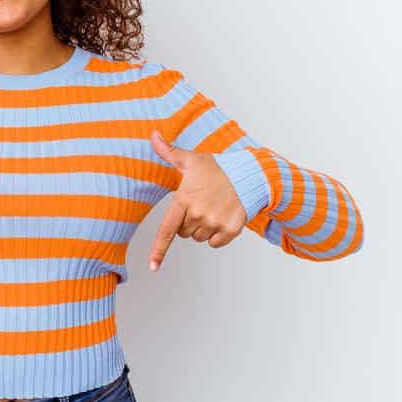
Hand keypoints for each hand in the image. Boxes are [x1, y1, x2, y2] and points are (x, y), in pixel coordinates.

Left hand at [146, 129, 246, 270]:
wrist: (250, 174)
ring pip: (199, 238)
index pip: (167, 230)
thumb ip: (168, 151)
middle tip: (200, 204)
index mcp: (184, 199)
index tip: (152, 267)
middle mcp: (198, 214)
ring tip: (213, 208)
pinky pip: (215, 244)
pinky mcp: (230, 230)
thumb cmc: (216, 167)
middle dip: (188, 222)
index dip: (158, 250)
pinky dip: (218, 235)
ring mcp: (215, 223)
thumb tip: (152, 134)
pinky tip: (222, 217)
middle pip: (183, 233)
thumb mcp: (190, 159)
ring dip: (203, 228)